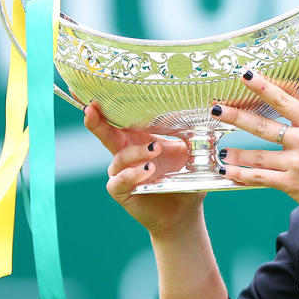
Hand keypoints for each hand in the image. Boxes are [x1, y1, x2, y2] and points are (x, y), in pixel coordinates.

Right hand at [83, 102, 201, 237]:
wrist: (184, 209)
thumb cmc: (184, 176)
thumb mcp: (189, 151)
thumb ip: (191, 132)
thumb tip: (207, 109)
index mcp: (138, 138)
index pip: (120, 118)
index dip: (105, 105)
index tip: (94, 89)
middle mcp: (125, 153)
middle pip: (105, 134)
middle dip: (97, 121)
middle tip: (92, 109)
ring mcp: (121, 172)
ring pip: (119, 158)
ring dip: (136, 151)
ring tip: (155, 149)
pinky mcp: (121, 191)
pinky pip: (119, 181)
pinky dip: (132, 174)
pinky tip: (147, 170)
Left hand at [210, 70, 298, 210]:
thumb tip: (286, 93)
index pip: (285, 101)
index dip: (264, 87)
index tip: (246, 75)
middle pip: (263, 127)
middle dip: (236, 117)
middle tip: (216, 110)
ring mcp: (296, 164)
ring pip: (257, 156)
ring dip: (236, 152)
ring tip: (221, 150)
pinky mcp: (290, 184)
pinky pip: (259, 177)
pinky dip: (241, 174)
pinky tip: (228, 171)